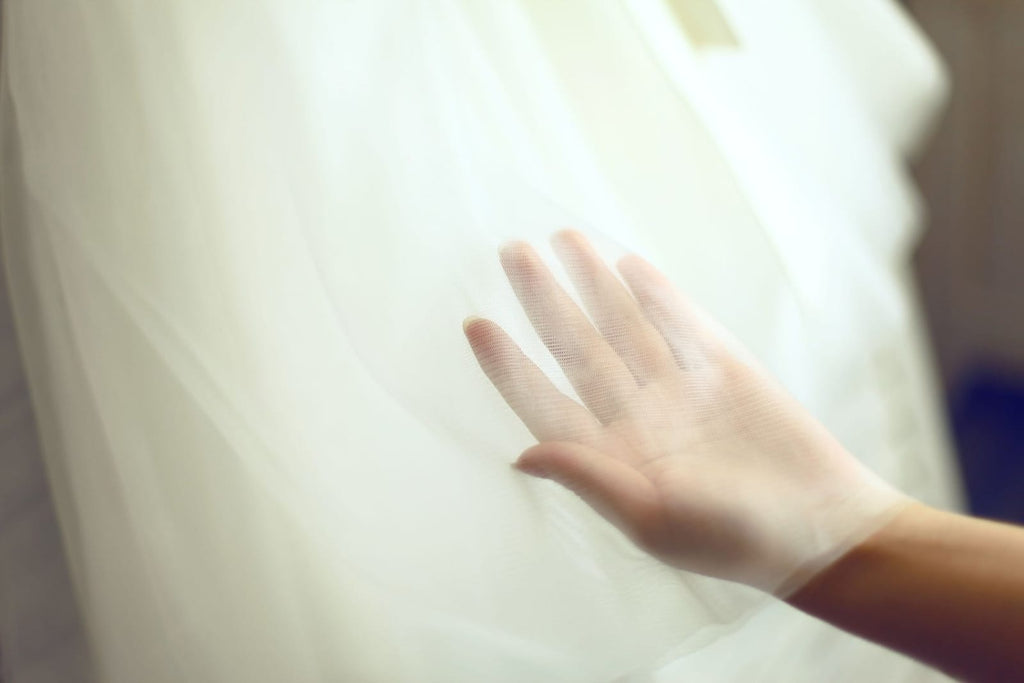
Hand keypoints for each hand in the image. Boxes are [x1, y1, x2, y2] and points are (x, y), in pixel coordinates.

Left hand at [464, 231, 905, 593]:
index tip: (475, 323)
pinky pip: (679, 322)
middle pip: (577, 347)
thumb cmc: (732, 539)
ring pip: (623, 324)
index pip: (544, 401)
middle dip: (544, 300)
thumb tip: (519, 456)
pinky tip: (626, 264)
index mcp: (609, 456)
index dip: (509, 364)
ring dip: (593, 282)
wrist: (822, 528)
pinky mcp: (723, 368)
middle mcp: (636, 416)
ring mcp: (678, 388)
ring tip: (562, 239)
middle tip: (512, 252)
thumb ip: (587, 477)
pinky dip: (655, 293)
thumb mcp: (651, 519)